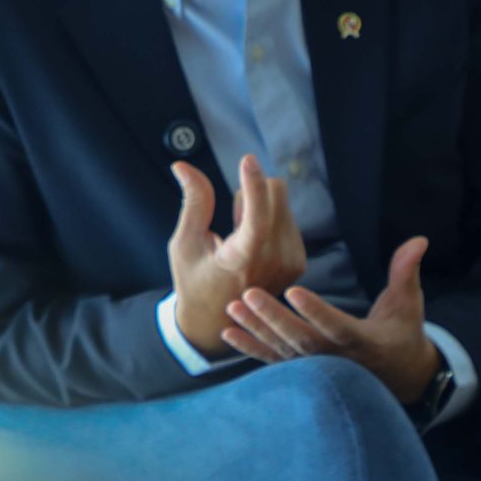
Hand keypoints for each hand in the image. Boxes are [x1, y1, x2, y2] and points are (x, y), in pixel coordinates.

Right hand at [168, 156, 305, 358]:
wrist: (218, 321)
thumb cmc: (194, 281)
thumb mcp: (184, 244)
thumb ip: (193, 203)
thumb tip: (182, 166)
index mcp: (241, 260)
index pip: (256, 218)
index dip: (252, 185)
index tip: (247, 159)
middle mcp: (273, 261)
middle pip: (275, 194)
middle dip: (252, 191)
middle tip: (231, 218)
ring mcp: (290, 262)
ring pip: (283, 202)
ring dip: (261, 206)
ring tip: (240, 237)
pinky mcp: (299, 262)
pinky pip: (288, 217)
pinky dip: (270, 219)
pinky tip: (254, 244)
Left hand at [222, 236, 441, 405]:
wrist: (398, 378)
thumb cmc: (402, 334)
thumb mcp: (409, 305)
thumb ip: (406, 273)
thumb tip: (419, 240)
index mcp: (364, 341)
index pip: (337, 326)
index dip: (316, 311)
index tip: (294, 290)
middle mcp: (338, 359)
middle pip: (302, 339)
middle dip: (274, 318)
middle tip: (249, 293)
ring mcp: (319, 369)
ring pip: (284, 351)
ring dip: (256, 331)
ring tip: (233, 307)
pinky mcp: (304, 372)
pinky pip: (274, 362)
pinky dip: (251, 349)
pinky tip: (229, 332)